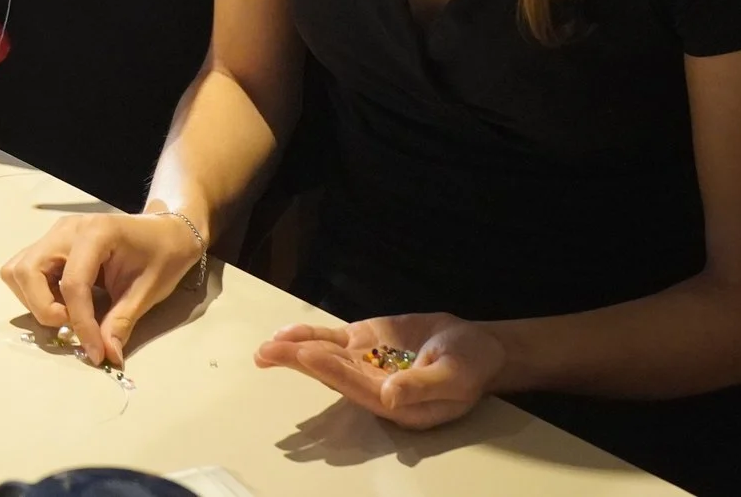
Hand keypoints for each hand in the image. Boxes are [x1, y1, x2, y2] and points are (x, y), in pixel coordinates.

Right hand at [0, 211, 203, 367]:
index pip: (72, 283)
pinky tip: (65, 302)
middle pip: (27, 270)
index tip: (96, 353)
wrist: (167, 232)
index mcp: (96, 233)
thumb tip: (106, 355)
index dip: (80, 323)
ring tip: (67, 313)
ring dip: (35, 299)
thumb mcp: (148, 291)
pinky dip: (37, 293)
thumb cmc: (162, 255)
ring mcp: (55, 234)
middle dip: (43, 307)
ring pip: (18, 269)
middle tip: (71, 324)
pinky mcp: (52, 244)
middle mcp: (66, 230)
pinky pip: (27, 270)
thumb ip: (121, 322)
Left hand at [255, 313, 501, 428]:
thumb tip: (389, 396)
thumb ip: (422, 387)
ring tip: (265, 350)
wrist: (476, 346)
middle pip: (333, 376)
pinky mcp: (364, 344)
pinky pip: (332, 340)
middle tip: (268, 355)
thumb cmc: (471, 367)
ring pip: (326, 357)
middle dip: (300, 364)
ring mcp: (366, 364)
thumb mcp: (455, 377)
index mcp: (397, 405)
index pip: (358, 389)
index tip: (308, 356)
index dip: (333, 372)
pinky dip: (309, 335)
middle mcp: (374, 387)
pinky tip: (284, 335)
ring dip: (295, 352)